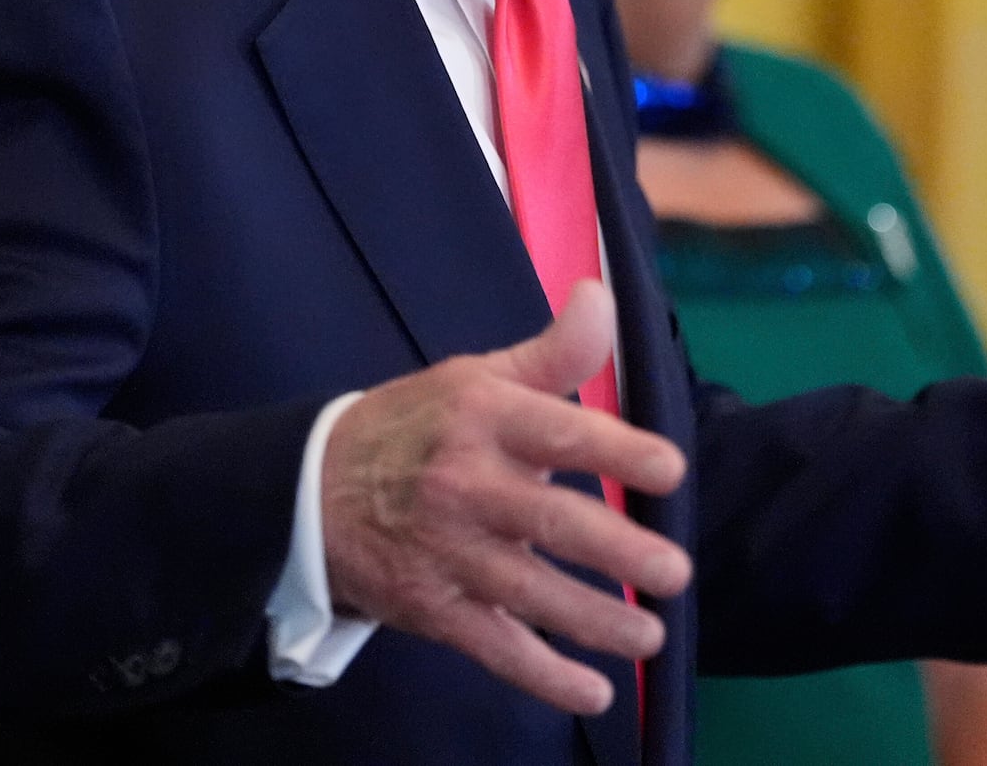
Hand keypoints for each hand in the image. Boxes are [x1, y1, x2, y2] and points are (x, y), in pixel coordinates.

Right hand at [321, 280, 691, 714]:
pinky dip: (543, 675)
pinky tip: (595, 690)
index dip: (616, 450)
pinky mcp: (432, 607)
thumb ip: (552, 352)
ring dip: (594, 621)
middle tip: (676, 572)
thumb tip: (604, 297)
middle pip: (548, 521)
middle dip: (617, 550)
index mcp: (482, 417)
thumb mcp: (475, 377)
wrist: (310, 491)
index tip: (671, 470)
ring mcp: (447, 552)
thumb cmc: (417, 427)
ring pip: (527, 593)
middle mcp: (465, 484)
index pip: (557, 430)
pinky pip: (494, 647)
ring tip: (652, 637)